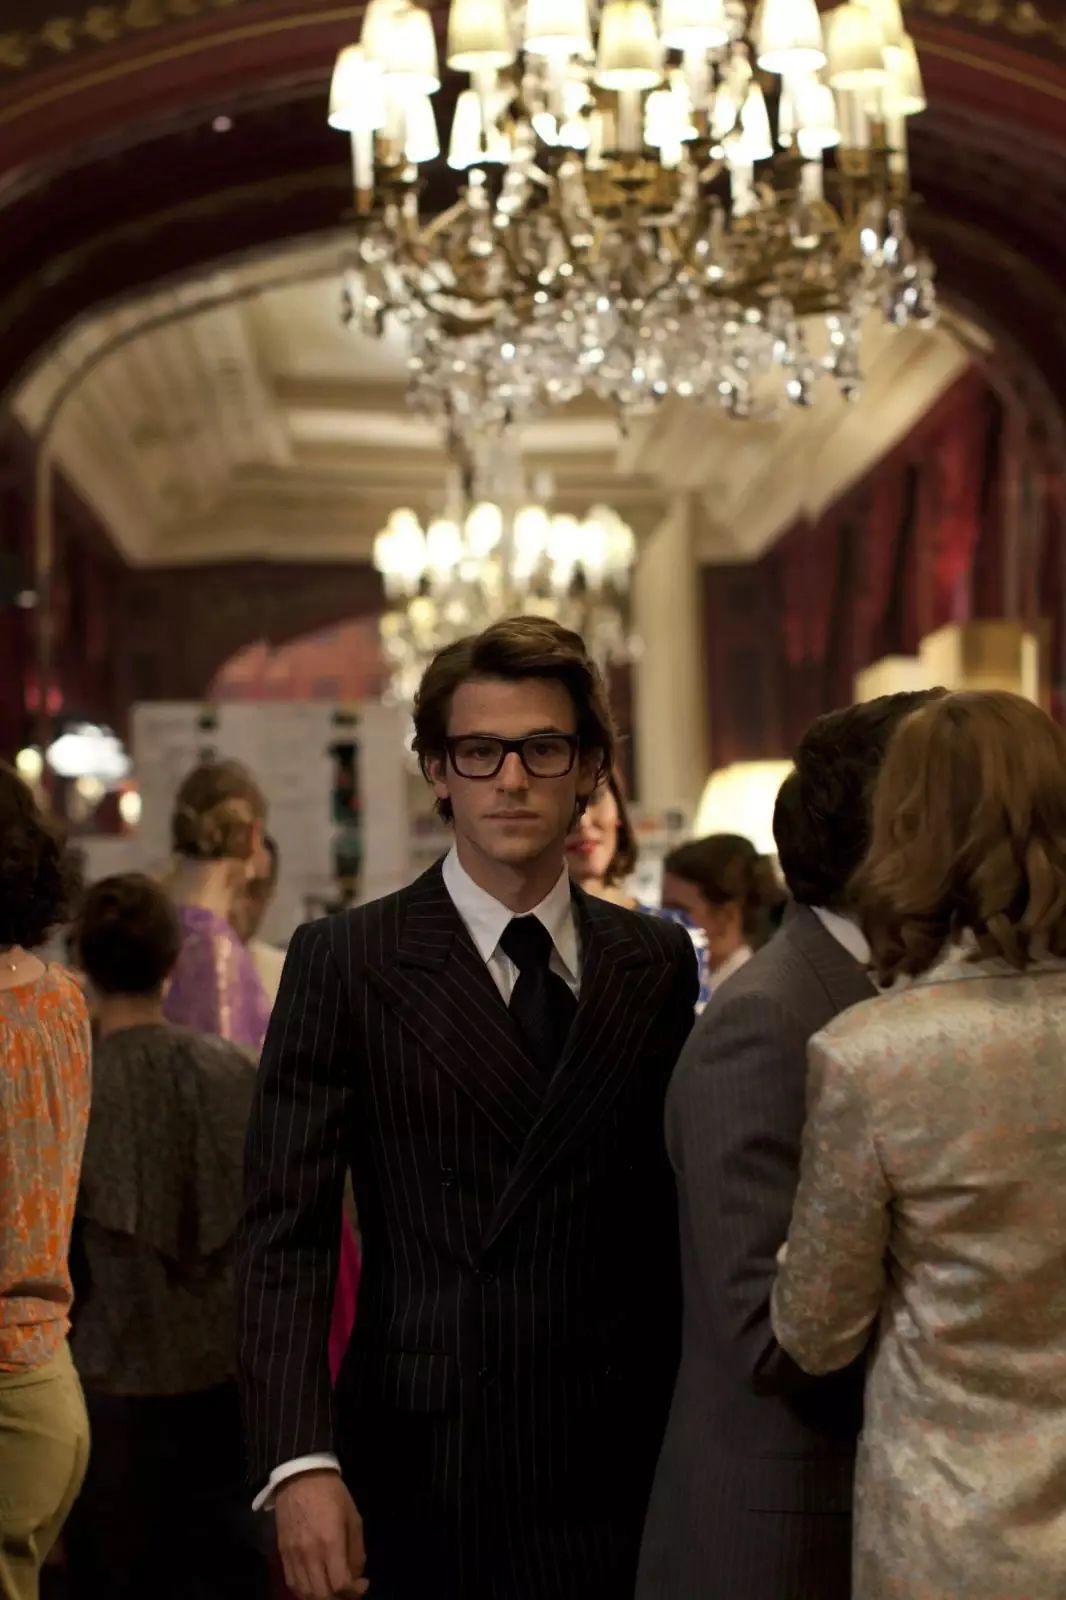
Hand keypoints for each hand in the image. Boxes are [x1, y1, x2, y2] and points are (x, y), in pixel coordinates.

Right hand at [274, 1470, 368, 1599]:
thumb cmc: (332, 1494)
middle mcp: (310, 1554)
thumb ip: (357, 1551)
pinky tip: (315, 1587)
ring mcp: (293, 1555)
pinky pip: (292, 1583)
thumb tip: (357, 1576)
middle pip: (322, 1595)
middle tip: (348, 1592)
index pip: (340, 1584)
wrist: (300, 1477)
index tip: (362, 1585)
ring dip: (321, 1598)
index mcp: (331, 1542)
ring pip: (305, 1594)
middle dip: (339, 1599)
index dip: (354, 1592)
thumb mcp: (354, 1518)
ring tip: (333, 1591)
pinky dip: (305, 1592)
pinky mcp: (282, 1553)